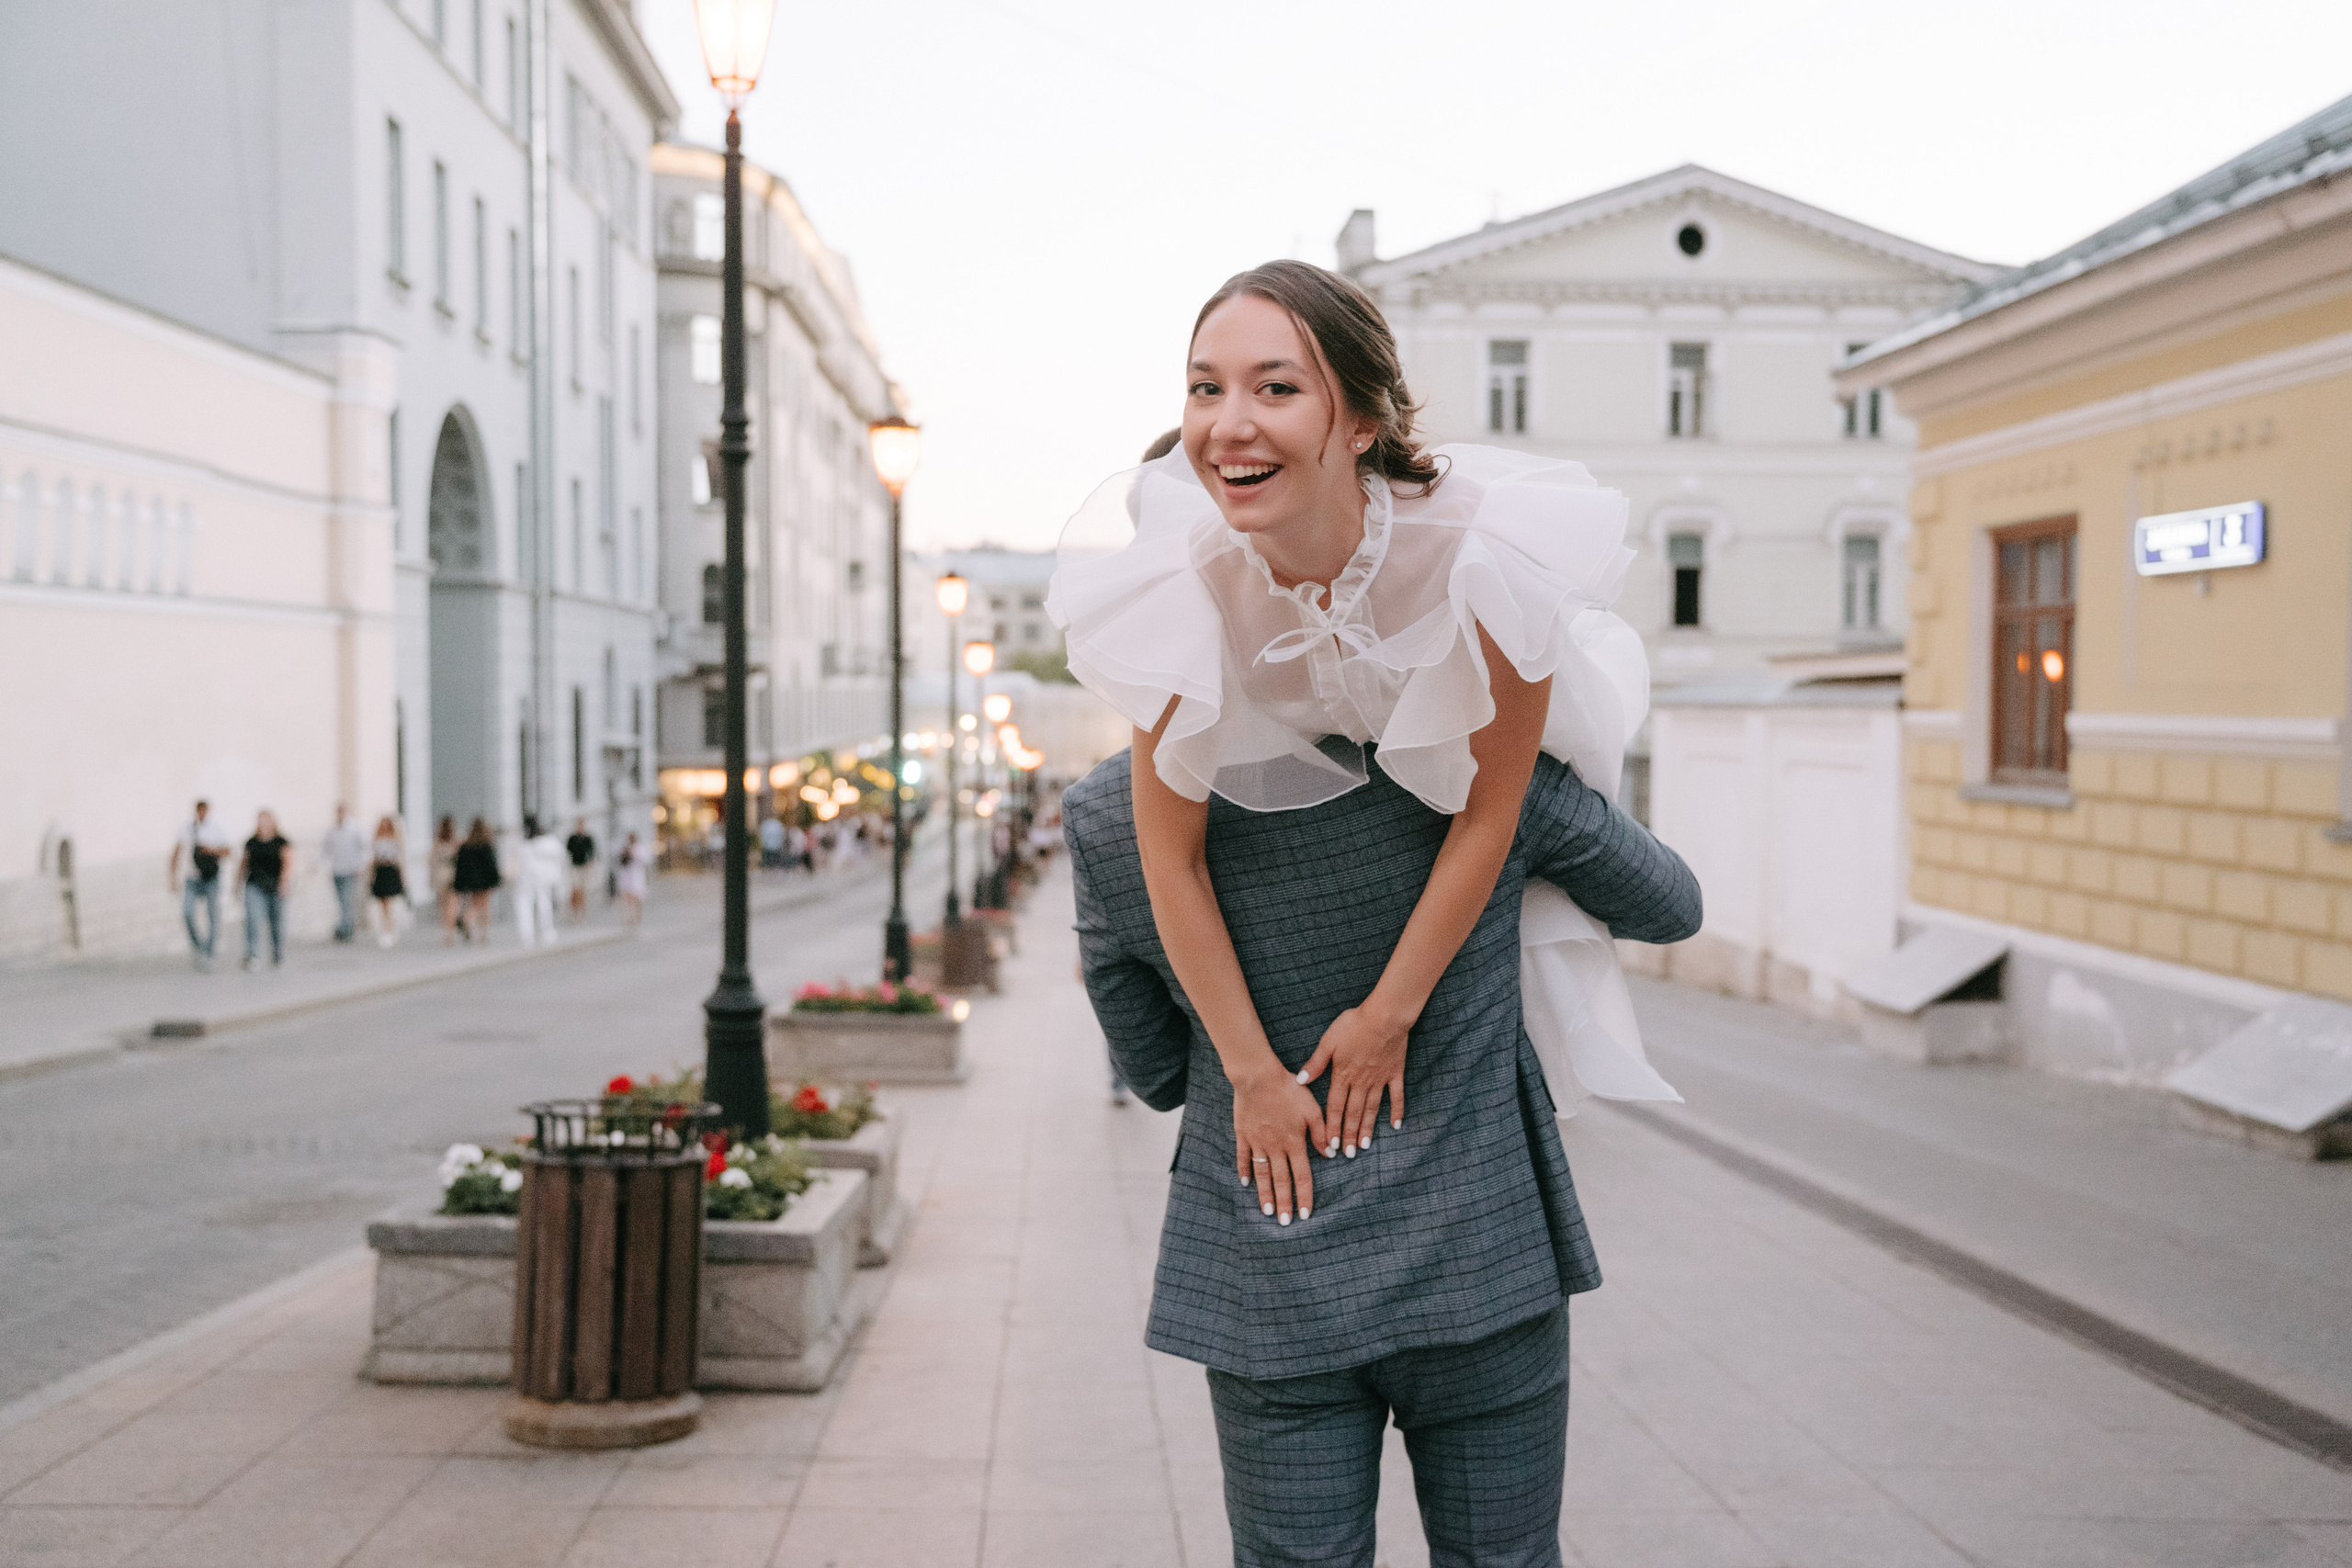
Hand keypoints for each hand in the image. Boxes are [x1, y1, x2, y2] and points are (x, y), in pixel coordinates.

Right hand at [1231, 1059, 1329, 1225]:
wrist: (1258, 1076)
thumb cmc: (1288, 1089)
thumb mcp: (1312, 1109)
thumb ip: (1322, 1133)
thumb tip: (1330, 1155)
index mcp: (1295, 1142)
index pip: (1302, 1176)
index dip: (1304, 1196)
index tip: (1305, 1215)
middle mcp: (1276, 1147)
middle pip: (1281, 1181)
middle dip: (1284, 1203)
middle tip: (1284, 1223)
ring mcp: (1257, 1142)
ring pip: (1262, 1174)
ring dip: (1265, 1195)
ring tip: (1267, 1212)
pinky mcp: (1243, 1134)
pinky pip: (1243, 1157)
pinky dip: (1244, 1171)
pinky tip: (1245, 1184)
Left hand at [1297, 999, 1410, 1157]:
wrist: (1384, 1016)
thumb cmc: (1354, 1024)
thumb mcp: (1328, 1041)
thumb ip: (1315, 1063)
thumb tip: (1300, 1080)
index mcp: (1343, 1075)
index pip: (1335, 1107)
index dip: (1332, 1127)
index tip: (1331, 1145)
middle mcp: (1361, 1082)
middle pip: (1353, 1113)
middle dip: (1350, 1134)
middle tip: (1349, 1154)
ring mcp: (1380, 1079)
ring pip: (1372, 1108)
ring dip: (1368, 1128)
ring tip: (1365, 1145)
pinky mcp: (1395, 1073)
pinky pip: (1396, 1096)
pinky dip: (1396, 1111)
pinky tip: (1395, 1125)